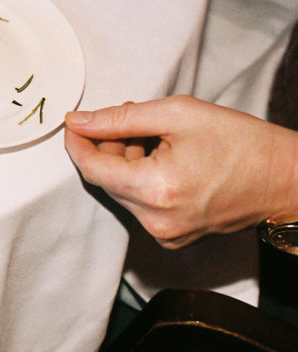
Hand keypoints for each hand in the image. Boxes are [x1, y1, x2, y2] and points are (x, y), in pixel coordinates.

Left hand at [63, 95, 297, 247]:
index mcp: (155, 190)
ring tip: (154, 136)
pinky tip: (162, 158)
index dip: (78, 142)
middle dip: (107, 147)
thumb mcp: (177, 114)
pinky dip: (140, 178)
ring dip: (124, 161)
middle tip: (129, 120)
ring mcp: (165, 234)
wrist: (287, 179)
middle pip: (105, 180)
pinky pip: (139, 204)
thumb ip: (120, 118)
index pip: (92, 168)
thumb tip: (78, 121)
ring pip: (121, 190)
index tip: (75, 122)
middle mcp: (156, 220)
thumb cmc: (241, 143)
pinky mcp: (173, 237)